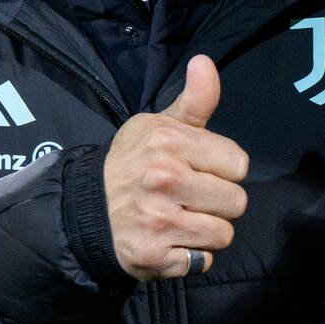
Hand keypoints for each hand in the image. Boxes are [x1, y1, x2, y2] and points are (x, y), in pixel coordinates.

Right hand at [104, 55, 249, 280]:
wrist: (86, 209)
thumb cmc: (133, 163)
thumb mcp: (159, 125)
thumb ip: (194, 100)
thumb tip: (204, 62)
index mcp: (169, 142)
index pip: (238, 164)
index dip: (222, 169)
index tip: (199, 170)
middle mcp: (164, 180)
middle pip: (236, 202)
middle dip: (218, 202)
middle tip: (190, 198)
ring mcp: (158, 221)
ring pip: (223, 234)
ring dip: (207, 230)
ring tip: (181, 219)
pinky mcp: (154, 257)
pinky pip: (203, 261)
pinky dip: (191, 256)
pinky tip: (171, 241)